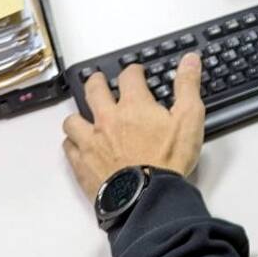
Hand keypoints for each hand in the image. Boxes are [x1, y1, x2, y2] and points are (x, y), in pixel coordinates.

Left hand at [62, 52, 204, 201]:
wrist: (147, 197)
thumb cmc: (168, 159)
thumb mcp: (189, 118)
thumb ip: (187, 85)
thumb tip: (190, 59)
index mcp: (133, 106)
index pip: (129, 77)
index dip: (133, 71)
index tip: (137, 72)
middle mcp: (107, 119)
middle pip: (93, 90)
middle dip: (96, 81)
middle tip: (99, 80)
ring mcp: (91, 142)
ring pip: (73, 120)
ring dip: (79, 115)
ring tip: (85, 116)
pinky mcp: (82, 165)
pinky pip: (68, 147)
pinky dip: (73, 143)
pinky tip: (79, 145)